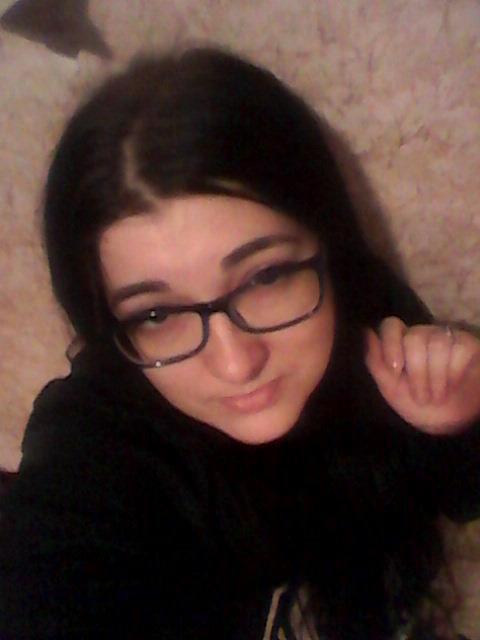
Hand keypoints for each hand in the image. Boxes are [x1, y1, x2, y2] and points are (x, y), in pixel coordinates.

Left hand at [365, 317, 479, 434]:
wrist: (449, 423)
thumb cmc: (417, 403)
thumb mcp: (390, 388)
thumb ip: (376, 361)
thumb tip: (368, 332)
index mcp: (400, 343)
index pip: (392, 325)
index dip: (391, 344)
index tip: (395, 371)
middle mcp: (423, 335)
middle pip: (414, 337)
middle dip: (417, 372)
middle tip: (420, 398)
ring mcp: (447, 339)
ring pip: (438, 342)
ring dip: (436, 377)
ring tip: (437, 397)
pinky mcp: (468, 346)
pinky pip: (461, 347)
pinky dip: (454, 372)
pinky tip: (453, 385)